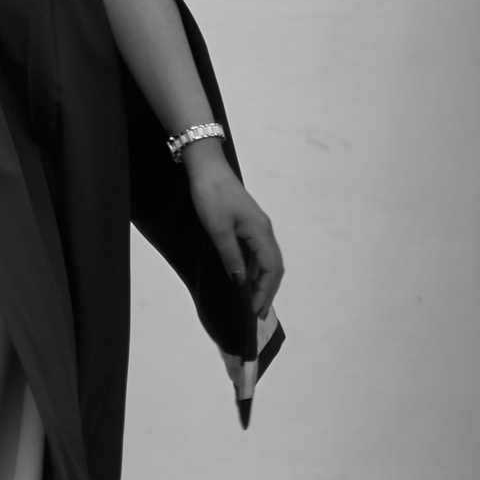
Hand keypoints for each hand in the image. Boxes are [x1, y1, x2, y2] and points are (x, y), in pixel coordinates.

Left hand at [186, 147, 282, 324]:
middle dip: (267, 290)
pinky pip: (256, 251)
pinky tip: (242, 277)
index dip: (266, 293)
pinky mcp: (247, 222)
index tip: (256, 312)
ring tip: (250, 300)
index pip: (271, 270)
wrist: (206, 166)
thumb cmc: (211, 195)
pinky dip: (253, 268)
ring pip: (265, 259)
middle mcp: (264, 230)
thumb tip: (241, 283)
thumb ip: (231, 257)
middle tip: (256, 312)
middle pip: (273, 267)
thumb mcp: (218, 230)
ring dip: (261, 280)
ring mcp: (257, 226)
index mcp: (261, 232)